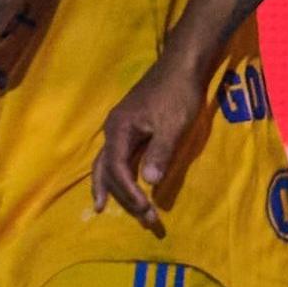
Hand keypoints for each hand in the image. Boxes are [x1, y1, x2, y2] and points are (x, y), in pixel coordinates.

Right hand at [93, 54, 206, 232]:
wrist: (181, 66)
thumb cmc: (177, 94)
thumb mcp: (172, 125)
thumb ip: (160, 152)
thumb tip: (148, 182)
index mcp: (119, 129)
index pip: (116, 169)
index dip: (129, 193)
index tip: (147, 210)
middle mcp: (113, 130)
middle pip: (107, 169)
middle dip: (121, 196)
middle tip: (142, 220)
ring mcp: (120, 128)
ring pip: (108, 163)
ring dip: (114, 187)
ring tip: (105, 208)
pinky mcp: (131, 127)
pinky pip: (117, 157)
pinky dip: (118, 175)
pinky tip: (124, 183)